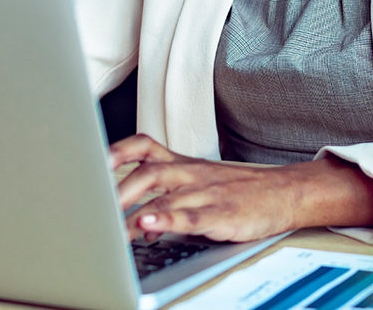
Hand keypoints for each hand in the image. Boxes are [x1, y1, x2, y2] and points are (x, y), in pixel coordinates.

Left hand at [110, 134, 372, 242]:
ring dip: (133, 207)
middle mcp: (189, 174)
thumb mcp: (198, 179)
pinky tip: (148, 225)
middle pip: (146, 173)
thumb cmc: (236, 188)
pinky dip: (166, 219)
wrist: (284, 193)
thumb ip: (163, 190)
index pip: (143, 147)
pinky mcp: (220, 214)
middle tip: (91, 207)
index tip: (89, 161)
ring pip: (163, 195)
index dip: (115, 151)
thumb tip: (127, 214)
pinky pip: (189, 215)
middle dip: (116, 191)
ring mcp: (205, 193)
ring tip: (110, 222)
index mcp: (182, 164)